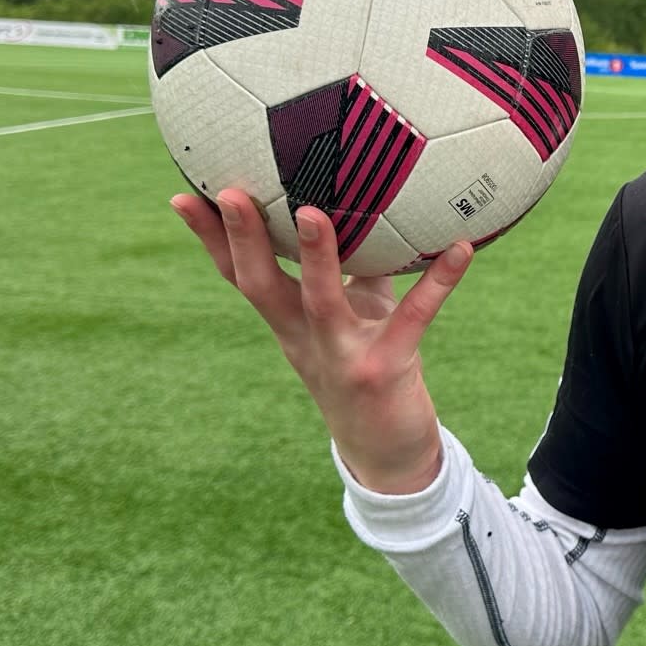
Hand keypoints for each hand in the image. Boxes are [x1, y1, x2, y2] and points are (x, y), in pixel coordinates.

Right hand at [172, 188, 472, 492]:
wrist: (388, 452)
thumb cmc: (370, 364)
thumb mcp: (355, 312)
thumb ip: (356, 264)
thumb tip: (369, 202)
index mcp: (289, 322)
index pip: (239, 274)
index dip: (210, 239)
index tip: (183, 196)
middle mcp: (305, 338)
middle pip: (261, 285)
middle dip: (242, 238)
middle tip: (228, 192)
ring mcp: (342, 354)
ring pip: (321, 302)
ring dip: (315, 258)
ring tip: (314, 212)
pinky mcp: (386, 368)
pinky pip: (414, 317)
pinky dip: (438, 282)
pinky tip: (462, 248)